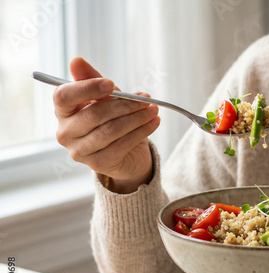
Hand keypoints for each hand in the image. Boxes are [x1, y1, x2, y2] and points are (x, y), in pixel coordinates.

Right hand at [54, 57, 160, 193]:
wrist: (126, 154)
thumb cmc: (112, 121)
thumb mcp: (105, 98)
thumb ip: (93, 80)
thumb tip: (77, 60)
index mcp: (63, 111)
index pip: (64, 96)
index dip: (87, 88)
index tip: (111, 84)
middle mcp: (65, 133)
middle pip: (94, 114)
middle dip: (124, 105)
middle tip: (146, 99)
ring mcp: (80, 151)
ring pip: (110, 130)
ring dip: (136, 118)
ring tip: (153, 109)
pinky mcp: (98, 164)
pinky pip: (122, 145)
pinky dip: (141, 132)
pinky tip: (154, 123)